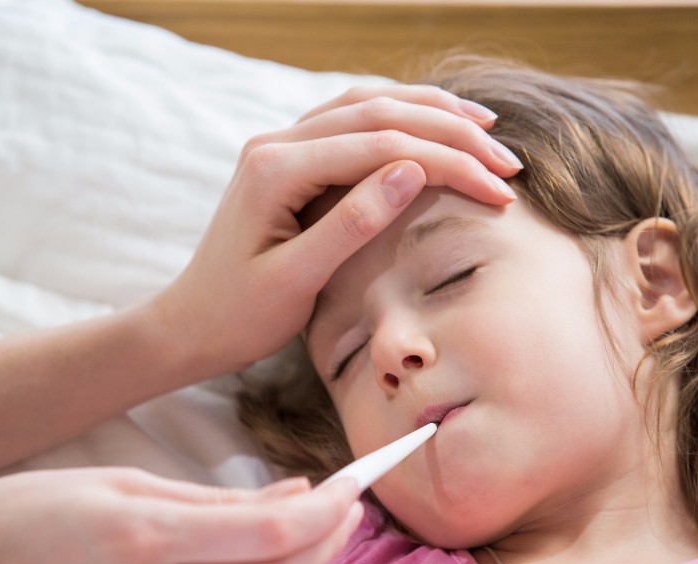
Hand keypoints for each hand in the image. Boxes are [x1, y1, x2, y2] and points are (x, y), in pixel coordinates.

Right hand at [0, 468, 361, 563]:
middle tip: (354, 502)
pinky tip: (269, 553)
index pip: (266, 534)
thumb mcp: (121, 482)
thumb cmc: (25, 512)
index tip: (353, 483)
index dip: (324, 510)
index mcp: (145, 537)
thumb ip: (211, 498)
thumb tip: (289, 495)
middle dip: (329, 541)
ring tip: (324, 523)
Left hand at [154, 85, 522, 376]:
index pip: (381, 145)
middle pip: (379, 111)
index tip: (498, 189)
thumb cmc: (237, 315)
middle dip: (451, 132)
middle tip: (507, 162)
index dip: (448, 161)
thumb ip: (350, 224)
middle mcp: (276, 143)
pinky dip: (399, 117)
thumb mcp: (294, 281)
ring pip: (366, 104)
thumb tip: (411, 171)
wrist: (190, 325)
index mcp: (275, 169)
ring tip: (485, 127)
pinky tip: (430, 126)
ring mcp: (280, 145)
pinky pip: (350, 120)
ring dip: (430, 112)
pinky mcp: (287, 158)